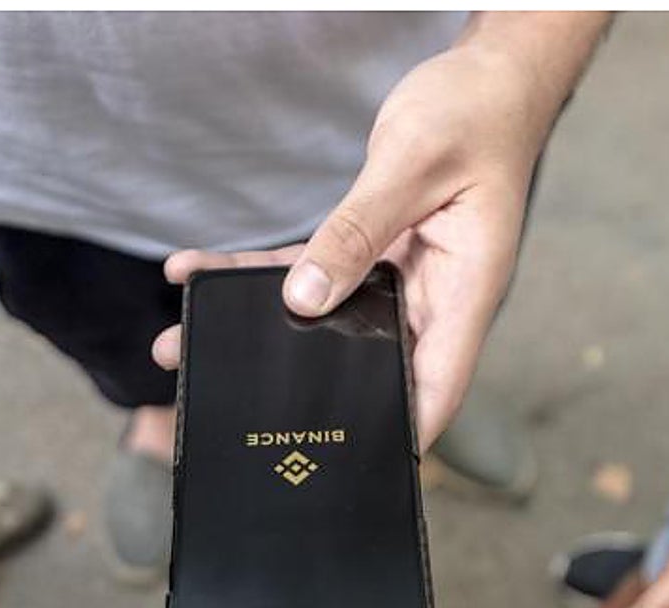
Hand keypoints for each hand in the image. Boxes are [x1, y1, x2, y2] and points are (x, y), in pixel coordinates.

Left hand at [153, 34, 579, 450]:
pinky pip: (310, 272)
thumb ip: (359, 231)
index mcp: (464, 294)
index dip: (399, 434)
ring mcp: (400, 279)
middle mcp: (432, 299)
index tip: (347, 467)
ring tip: (182, 342)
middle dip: (299, 388)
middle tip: (223, 400)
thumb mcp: (413, 166)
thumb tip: (305, 299)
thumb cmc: (474, 117)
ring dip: (257, 332)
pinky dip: (257, 277)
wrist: (486, 79)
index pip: (435, 387)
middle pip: (368, 366)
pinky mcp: (372, 251)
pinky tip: (197, 271)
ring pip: (325, 323)